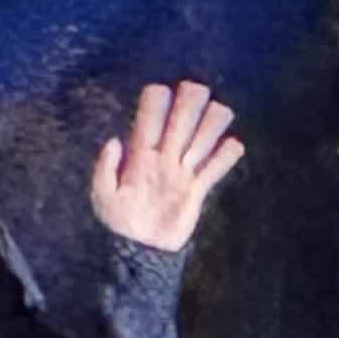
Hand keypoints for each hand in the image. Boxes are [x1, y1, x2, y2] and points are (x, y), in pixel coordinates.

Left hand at [90, 80, 242, 250]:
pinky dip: (225, 158)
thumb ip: (105, 169)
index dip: (154, 105)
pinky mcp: (196, 190)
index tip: (160, 89)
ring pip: (200, 142)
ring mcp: (181, 173)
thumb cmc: (118, 222)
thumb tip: (114, 140)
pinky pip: (214, 171)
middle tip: (197, 87)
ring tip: (221, 109)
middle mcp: (163, 159)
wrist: (141, 250)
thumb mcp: (103, 197)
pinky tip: (234, 144)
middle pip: (179, 125)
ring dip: (210, 126)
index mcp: (139, 157)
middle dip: (188, 105)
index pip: (148, 123)